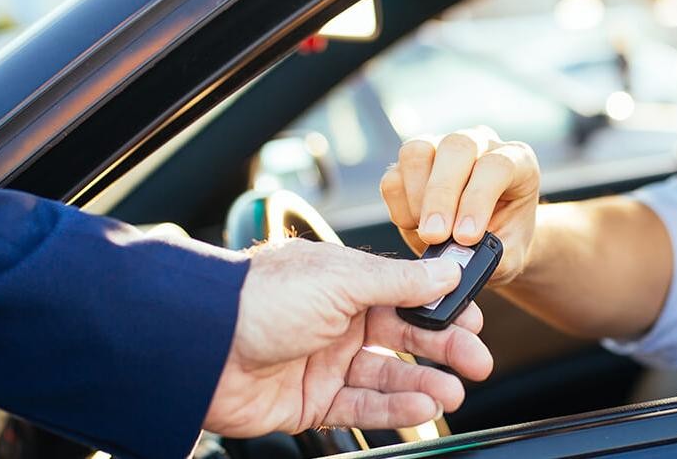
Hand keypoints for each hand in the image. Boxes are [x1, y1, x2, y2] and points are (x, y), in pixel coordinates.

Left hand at [203, 239, 491, 436]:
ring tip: (452, 392)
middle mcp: (337, 319)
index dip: (440, 305)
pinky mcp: (311, 400)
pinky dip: (394, 409)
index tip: (473, 317)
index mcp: (344, 280)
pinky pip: (361, 407)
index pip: (405, 292)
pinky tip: (421, 406)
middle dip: (443, 348)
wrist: (199, 347)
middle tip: (477, 361)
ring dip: (422, 383)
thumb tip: (446, 268)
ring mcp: (324, 361)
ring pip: (386, 375)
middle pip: (403, 336)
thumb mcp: (341, 279)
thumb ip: (399, 281)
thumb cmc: (261, 298)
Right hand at [379, 126, 539, 285]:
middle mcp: (479, 144)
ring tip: (427, 234)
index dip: (477, 200)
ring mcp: (441, 148)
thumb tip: (457, 261)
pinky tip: (415, 227)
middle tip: (434, 236)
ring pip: (417, 152)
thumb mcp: (509, 256)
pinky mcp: (411, 165)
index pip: (496, 166)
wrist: (488, 241)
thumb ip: (491, 257)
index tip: (465, 237)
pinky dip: (399, 207)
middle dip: (441, 195)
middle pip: (456, 147)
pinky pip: (393, 176)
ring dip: (416, 197)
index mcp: (516, 161)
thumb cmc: (505, 243)